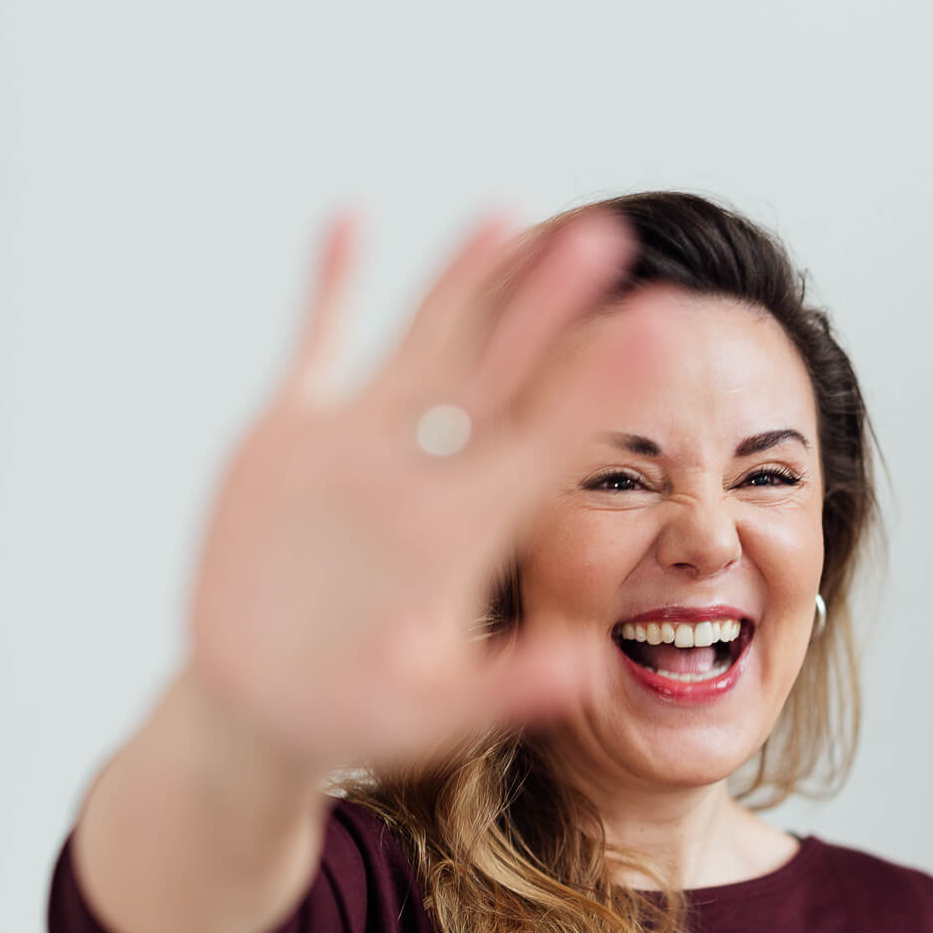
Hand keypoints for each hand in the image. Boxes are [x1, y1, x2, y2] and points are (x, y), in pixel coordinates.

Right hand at [186, 203, 674, 779]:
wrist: (265, 708)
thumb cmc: (353, 717)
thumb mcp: (432, 711)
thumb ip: (505, 688)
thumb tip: (587, 672)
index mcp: (465, 534)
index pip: (551, 443)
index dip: (606, 385)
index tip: (667, 325)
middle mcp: (426, 478)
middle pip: (501, 373)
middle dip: (550, 306)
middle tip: (611, 235)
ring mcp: (360, 452)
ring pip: (425, 344)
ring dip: (463, 279)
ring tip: (509, 214)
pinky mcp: (291, 442)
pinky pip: (317, 347)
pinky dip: (331, 287)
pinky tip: (353, 221)